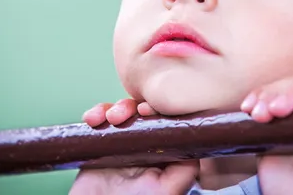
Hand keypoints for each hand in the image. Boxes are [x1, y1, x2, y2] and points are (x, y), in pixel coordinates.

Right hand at [71, 99, 196, 194]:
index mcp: (165, 151)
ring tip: (110, 118)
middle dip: (134, 106)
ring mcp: (125, 142)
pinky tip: (93, 119)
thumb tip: (199, 142)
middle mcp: (148, 144)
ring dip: (116, 108)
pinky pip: (101, 119)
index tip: (148, 109)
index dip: (160, 109)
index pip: (167, 120)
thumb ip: (186, 170)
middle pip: (145, 111)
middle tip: (130, 112)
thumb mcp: (167, 190)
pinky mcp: (104, 142)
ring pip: (124, 111)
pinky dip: (96, 114)